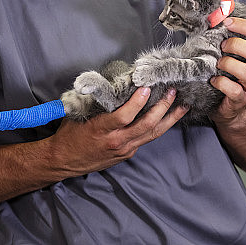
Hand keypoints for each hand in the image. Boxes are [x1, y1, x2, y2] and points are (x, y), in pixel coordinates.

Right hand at [48, 86, 187, 175]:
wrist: (63, 161)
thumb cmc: (70, 135)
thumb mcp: (79, 114)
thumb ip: (98, 102)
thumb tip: (115, 84)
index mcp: (101, 130)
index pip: (124, 117)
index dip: (137, 102)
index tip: (146, 87)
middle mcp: (116, 142)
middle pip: (146, 125)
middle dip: (162, 107)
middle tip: (172, 91)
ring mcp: (124, 149)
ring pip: (153, 134)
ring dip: (169, 118)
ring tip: (182, 104)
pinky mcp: (128, 153)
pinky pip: (147, 138)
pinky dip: (159, 126)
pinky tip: (168, 117)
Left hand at [210, 17, 245, 125]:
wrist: (233, 106)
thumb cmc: (229, 73)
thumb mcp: (231, 53)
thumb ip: (227, 34)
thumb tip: (217, 11)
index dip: (243, 25)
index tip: (226, 22)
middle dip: (237, 45)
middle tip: (222, 46)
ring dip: (229, 64)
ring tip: (218, 64)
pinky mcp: (241, 100)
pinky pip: (235, 91)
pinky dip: (222, 83)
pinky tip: (213, 80)